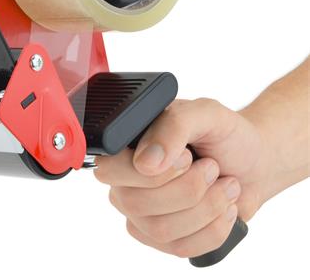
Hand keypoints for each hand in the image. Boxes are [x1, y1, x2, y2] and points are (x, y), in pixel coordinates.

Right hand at [94, 98, 270, 257]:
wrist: (252, 161)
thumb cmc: (223, 134)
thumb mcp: (203, 114)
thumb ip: (172, 127)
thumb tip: (144, 163)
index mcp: (126, 147)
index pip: (110, 169)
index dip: (151, 170)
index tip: (186, 157)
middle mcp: (126, 182)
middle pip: (137, 203)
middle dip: (189, 188)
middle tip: (211, 167)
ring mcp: (142, 215)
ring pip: (161, 230)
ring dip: (206, 207)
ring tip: (223, 185)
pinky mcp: (163, 240)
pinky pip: (181, 248)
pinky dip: (214, 228)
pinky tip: (223, 207)